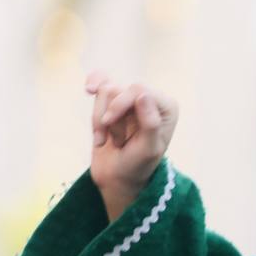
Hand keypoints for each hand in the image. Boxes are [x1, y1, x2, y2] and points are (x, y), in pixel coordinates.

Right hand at [86, 70, 178, 219]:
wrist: (117, 176)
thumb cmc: (137, 165)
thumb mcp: (147, 150)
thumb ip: (150, 123)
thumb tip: (143, 94)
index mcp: (166, 107)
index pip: (139, 89)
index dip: (119, 105)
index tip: (109, 123)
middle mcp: (151, 99)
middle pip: (118, 89)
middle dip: (110, 117)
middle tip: (116, 141)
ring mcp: (131, 99)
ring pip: (104, 91)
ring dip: (99, 119)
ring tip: (109, 139)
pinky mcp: (113, 100)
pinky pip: (101, 80)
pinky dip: (93, 83)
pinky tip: (89, 89)